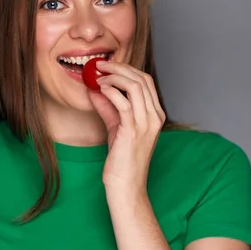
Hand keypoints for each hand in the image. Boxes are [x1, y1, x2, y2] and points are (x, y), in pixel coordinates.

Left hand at [88, 60, 165, 191]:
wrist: (126, 184)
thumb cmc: (122, 159)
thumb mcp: (115, 127)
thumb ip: (108, 107)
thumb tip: (95, 89)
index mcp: (155, 114)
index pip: (145, 81)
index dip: (126, 69)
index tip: (108, 66)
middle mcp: (155, 116)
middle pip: (141, 78)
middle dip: (119, 67)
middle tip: (100, 65)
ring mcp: (146, 123)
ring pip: (134, 85)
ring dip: (114, 76)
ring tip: (98, 76)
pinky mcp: (133, 130)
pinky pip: (123, 101)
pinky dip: (110, 90)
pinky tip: (100, 89)